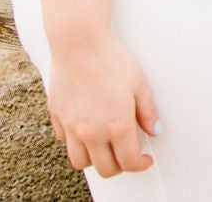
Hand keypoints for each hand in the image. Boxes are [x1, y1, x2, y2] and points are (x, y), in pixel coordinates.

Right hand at [47, 32, 160, 177]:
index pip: (128, 162)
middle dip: (119, 166)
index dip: (140, 164)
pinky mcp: (57, 116)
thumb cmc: (111, 59)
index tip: (144, 159)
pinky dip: (75, 141)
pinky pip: (65, 141)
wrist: (79, 42)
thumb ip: (148, 112)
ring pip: (81, 162)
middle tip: (126, 154)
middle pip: (105, 169)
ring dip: (95, 159)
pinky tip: (85, 128)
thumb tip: (154, 130)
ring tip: (104, 146)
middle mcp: (92, 132)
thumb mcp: (139, 84)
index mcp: (116, 126)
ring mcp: (72, 126)